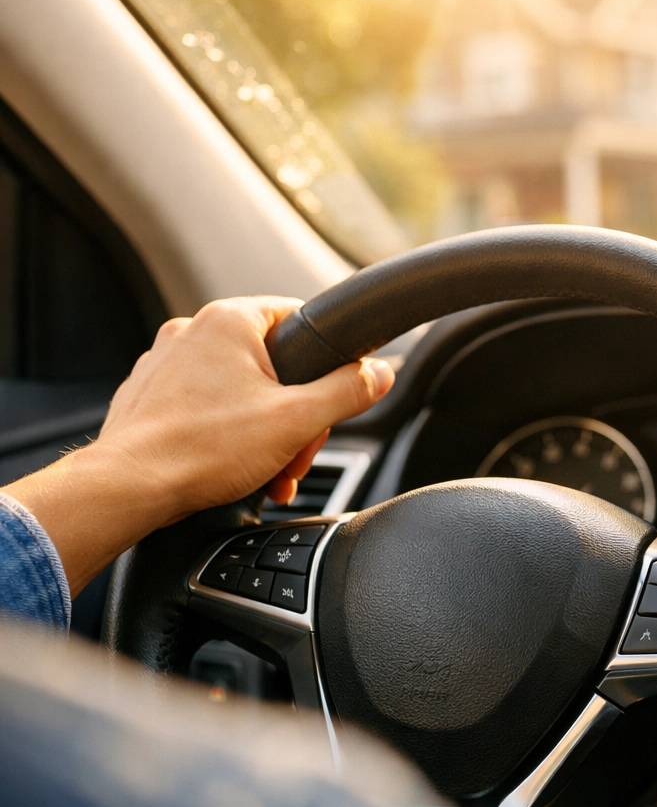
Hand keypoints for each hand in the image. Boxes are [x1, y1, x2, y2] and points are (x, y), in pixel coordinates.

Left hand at [5, 297, 393, 593]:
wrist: (128, 489)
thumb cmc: (202, 450)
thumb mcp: (299, 420)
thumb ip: (349, 390)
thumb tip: (380, 373)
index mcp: (228, 321)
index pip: (298, 317)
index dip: (325, 359)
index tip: (331, 394)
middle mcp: (191, 332)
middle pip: (271, 363)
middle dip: (293, 414)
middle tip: (295, 451)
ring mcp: (163, 364)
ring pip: (238, 389)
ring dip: (263, 430)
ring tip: (265, 469)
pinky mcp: (147, 397)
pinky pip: (203, 408)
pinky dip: (225, 435)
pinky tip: (232, 467)